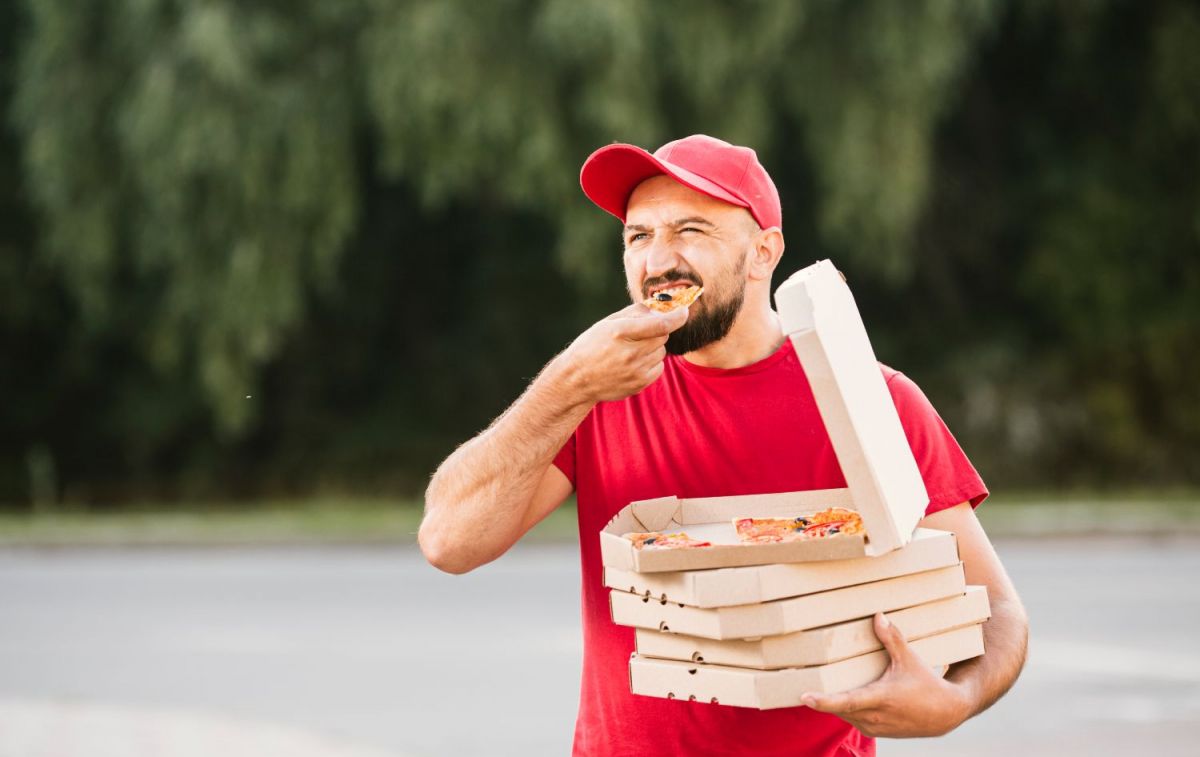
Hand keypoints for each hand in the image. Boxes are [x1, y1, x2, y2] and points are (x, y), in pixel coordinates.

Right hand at [553, 303, 688, 403]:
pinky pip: (659, 367)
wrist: (577, 379)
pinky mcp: (640, 384)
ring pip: (662, 351)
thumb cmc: (592, 346)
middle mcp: (630, 353)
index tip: (684, 311)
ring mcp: (636, 371)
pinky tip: (633, 363)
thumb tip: (660, 307)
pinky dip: (651, 362)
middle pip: (663, 336)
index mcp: (620, 332)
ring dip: (653, 347)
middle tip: (640, 334)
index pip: (661, 324)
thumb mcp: (608, 322)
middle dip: (657, 331)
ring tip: (631, 351)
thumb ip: (635, 313)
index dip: (677, 316)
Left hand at [800, 613, 972, 737]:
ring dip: (833, 703)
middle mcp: (874, 717)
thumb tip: (878, 616)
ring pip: (844, 715)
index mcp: (880, 698)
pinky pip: (852, 719)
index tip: (805, 697)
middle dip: (821, 698)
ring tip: (818, 687)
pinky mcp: (876, 731)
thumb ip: (892, 639)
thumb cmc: (927, 685)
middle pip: (838, 708)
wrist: (945, 714)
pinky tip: (840, 695)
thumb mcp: (910, 660)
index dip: (824, 701)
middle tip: (801, 683)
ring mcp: (874, 727)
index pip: (846, 702)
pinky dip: (845, 709)